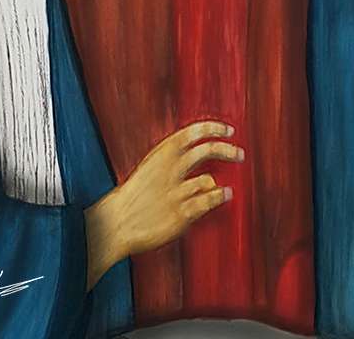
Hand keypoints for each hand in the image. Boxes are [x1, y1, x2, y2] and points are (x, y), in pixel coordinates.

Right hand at [85, 120, 243, 289]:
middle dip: (227, 150)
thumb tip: (200, 147)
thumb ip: (172, 157)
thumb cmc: (133, 196)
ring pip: (209, 179)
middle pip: (207, 151)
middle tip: (239, 154)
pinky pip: (208, 201)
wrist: (113, 224)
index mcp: (160, 155)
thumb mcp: (150, 166)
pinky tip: (225, 195)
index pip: (193, 132)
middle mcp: (170, 171)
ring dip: (220, 182)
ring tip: (225, 187)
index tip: (229, 130)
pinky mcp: (180, 214)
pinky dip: (220, 196)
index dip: (214, 128)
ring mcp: (175, 193)